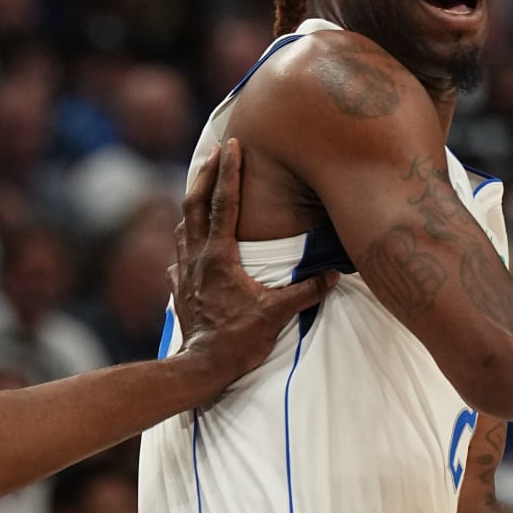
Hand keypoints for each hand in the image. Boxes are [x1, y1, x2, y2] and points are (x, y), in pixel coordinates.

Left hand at [171, 138, 335, 383]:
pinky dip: (187, 239)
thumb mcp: (277, 314)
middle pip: (195, 204)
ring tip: (203, 188)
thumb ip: (305, 291)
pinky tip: (191, 243)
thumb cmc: (238, 340)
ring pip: (184, 226)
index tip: (232, 144)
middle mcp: (197, 257)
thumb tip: (333, 274)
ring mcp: (184, 272)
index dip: (230, 171)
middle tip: (214, 152)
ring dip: (194, 203)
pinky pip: (179, 253)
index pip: (225, 203)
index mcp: (220, 256)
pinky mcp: (179, 287)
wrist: (201, 368)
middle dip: (205, 175)